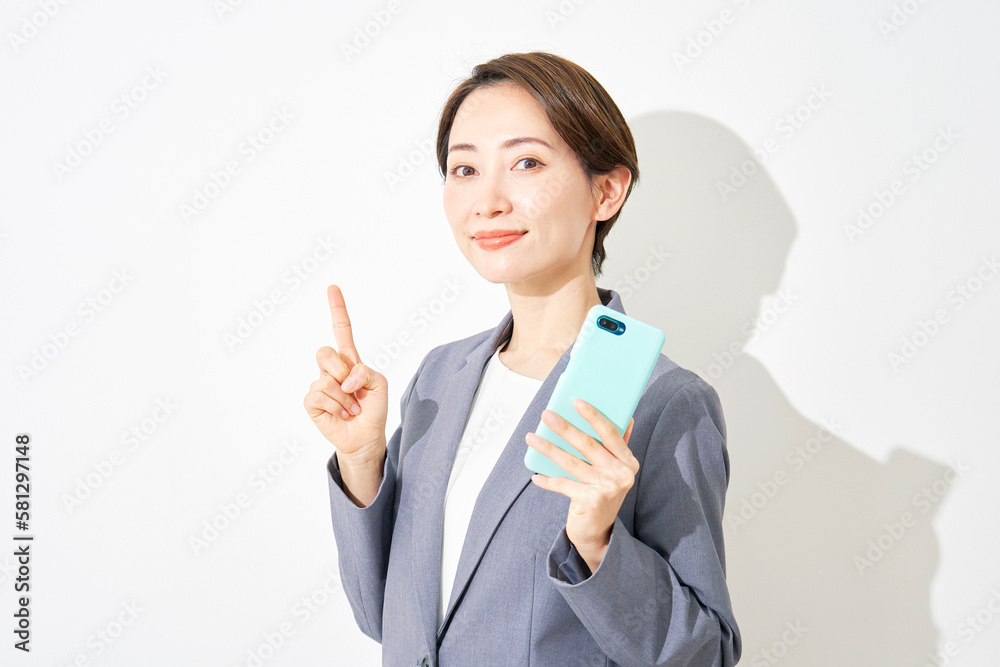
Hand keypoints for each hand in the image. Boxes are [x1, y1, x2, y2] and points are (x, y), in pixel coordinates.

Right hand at [303, 285, 388, 460]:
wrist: (367, 436)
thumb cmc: (373, 409)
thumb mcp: (380, 385)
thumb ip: (365, 372)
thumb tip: (344, 379)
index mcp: (350, 360)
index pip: (342, 330)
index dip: (337, 309)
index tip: (333, 288)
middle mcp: (332, 369)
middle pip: (324, 352)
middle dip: (339, 369)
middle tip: (352, 388)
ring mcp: (320, 385)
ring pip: (325, 378)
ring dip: (345, 398)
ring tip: (352, 407)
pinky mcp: (312, 402)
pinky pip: (318, 395)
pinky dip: (336, 406)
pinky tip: (342, 414)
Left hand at [526, 399, 637, 574]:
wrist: (599, 532)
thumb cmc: (602, 493)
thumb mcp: (614, 470)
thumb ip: (618, 445)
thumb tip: (627, 417)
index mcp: (628, 461)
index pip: (611, 432)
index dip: (594, 416)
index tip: (576, 401)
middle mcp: (621, 474)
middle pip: (587, 444)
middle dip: (564, 427)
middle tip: (546, 414)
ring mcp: (607, 488)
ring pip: (571, 462)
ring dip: (548, 448)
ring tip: (532, 438)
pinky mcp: (592, 500)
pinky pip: (564, 484)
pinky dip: (548, 481)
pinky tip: (535, 476)